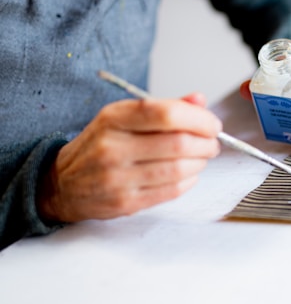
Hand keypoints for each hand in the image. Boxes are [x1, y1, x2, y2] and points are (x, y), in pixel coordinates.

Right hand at [37, 93, 221, 222]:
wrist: (63, 183)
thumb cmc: (100, 145)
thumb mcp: (123, 116)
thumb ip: (164, 107)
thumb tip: (200, 100)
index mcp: (114, 118)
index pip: (166, 113)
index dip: (199, 119)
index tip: (212, 124)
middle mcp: (113, 147)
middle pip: (177, 142)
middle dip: (206, 142)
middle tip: (212, 142)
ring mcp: (117, 177)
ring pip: (178, 168)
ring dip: (200, 162)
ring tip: (202, 157)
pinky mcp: (124, 202)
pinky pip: (171, 191)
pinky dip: (189, 180)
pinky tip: (190, 173)